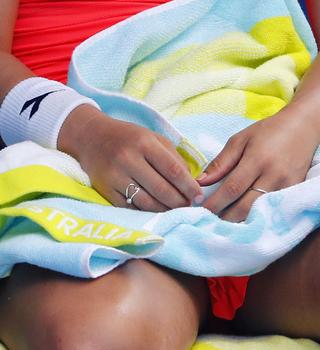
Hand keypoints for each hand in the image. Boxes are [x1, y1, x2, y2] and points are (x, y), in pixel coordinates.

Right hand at [59, 105, 202, 210]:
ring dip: (164, 210)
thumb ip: (173, 157)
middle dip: (179, 201)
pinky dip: (145, 212)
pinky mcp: (104, 190)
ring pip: (145, 201)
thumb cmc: (129, 137)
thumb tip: (192, 181)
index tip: (199, 196)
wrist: (91, 137)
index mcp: (144, 143)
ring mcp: (114, 176)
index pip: (172, 169)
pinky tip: (155, 212)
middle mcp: (128, 159)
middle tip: (189, 207)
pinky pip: (129, 207)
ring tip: (175, 211)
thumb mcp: (153, 138)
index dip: (188, 186)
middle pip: (160, 188)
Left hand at [199, 110, 319, 221]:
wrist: (304, 127)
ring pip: (258, 213)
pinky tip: (244, 218)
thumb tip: (201, 182)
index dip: (214, 203)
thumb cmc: (269, 131)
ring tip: (223, 221)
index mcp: (257, 159)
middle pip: (245, 207)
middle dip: (224, 217)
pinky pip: (271, 211)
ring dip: (238, 221)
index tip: (199, 210)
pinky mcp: (295, 192)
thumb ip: (221, 161)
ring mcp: (286, 186)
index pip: (232, 188)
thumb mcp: (241, 139)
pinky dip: (256, 217)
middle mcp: (273, 175)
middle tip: (208, 220)